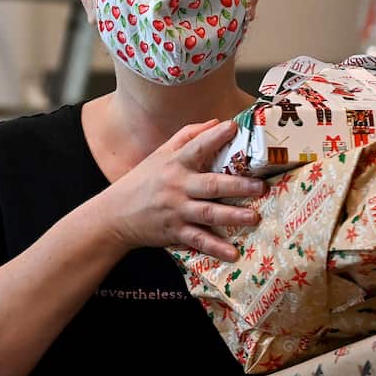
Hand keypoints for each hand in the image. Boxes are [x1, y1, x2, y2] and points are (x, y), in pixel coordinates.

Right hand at [96, 119, 264, 261]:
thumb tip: (216, 122)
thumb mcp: (161, 154)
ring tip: (255, 217)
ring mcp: (177, 210)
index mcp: (175, 163)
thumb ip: (188, 136)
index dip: (215, 137)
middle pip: (211, 184)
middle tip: (261, 186)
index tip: (234, 128)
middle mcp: (177, 186)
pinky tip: (233, 254)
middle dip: (237, 185)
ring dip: (233, 216)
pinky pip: (198, 240)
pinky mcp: (175, 232)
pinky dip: (215, 248)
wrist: (115, 214)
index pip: (197, 147)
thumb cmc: (143, 180)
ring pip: (208, 213)